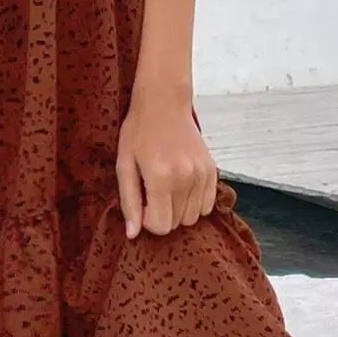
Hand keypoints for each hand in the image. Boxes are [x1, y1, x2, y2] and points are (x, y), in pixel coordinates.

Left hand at [116, 81, 216, 236]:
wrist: (164, 103)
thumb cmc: (139, 131)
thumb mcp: (124, 164)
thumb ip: (129, 201)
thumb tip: (133, 234)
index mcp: (161, 177)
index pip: (161, 226)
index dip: (148, 221)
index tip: (142, 203)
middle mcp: (186, 178)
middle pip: (177, 223)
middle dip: (162, 215)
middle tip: (152, 192)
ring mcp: (202, 174)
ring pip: (193, 217)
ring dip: (178, 210)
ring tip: (166, 187)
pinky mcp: (213, 171)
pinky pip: (207, 205)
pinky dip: (194, 202)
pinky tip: (181, 186)